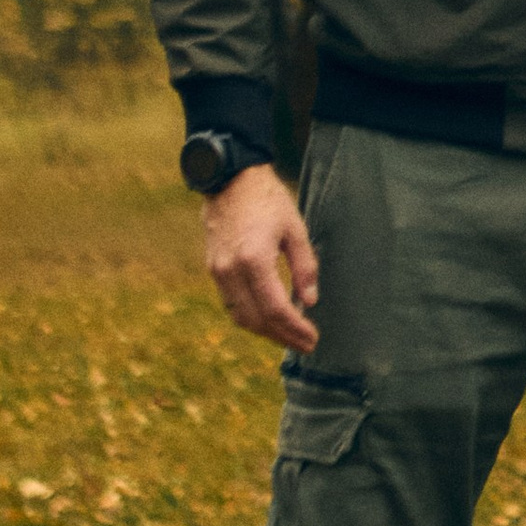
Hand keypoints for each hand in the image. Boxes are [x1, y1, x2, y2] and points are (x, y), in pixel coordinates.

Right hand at [204, 164, 318, 354]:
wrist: (230, 180)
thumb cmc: (268, 200)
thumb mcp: (295, 229)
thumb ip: (305, 267)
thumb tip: (309, 302)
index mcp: (254, 260)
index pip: (275, 309)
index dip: (295, 329)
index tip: (313, 339)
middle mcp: (231, 271)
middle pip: (256, 320)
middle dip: (282, 337)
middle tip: (306, 345)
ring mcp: (218, 272)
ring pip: (240, 317)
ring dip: (265, 332)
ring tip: (290, 337)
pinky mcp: (213, 269)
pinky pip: (231, 304)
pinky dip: (250, 317)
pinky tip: (269, 319)